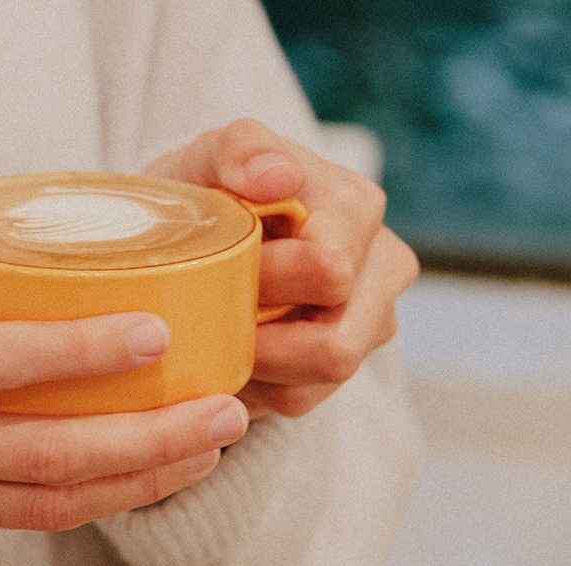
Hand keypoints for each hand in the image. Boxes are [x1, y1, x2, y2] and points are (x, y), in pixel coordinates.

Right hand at [0, 260, 248, 565]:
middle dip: (148, 440)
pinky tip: (140, 478)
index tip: (155, 329)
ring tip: (205, 448)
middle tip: (221, 412)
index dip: (80, 350)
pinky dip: (91, 501)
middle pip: (41, 454)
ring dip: (138, 480)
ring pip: (44, 503)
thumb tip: (22, 268)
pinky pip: (19, 520)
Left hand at [143, 119, 418, 417]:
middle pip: (337, 344)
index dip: (264, 282)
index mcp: (354, 207)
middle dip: (262, 337)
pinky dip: (256, 385)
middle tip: (211, 311)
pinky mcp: (346, 359)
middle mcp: (381, 264)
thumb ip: (240, 150)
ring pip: (322, 378)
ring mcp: (373, 317)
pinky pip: (303, 398)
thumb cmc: (207, 189)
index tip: (217, 267)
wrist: (199, 227)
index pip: (328, 271)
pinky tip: (228, 354)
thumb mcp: (207, 157)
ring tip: (215, 335)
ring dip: (259, 367)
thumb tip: (279, 175)